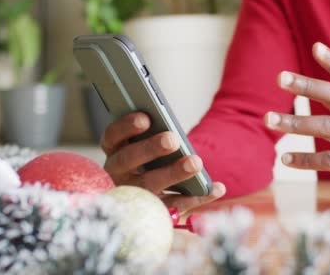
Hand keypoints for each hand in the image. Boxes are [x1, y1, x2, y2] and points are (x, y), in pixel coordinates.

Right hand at [101, 112, 225, 211]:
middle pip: (128, 159)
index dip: (126, 127)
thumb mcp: (148, 143)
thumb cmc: (154, 157)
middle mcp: (119, 173)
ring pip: (150, 185)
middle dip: (150, 148)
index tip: (146, 118)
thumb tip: (171, 129)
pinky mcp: (154, 211)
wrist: (151, 195)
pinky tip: (217, 188)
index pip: (112, 137)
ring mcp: (135, 195)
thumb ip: (154, 133)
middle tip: (172, 140)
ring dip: (174, 173)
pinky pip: (175, 205)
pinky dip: (198, 197)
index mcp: (115, 150)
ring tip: (196, 163)